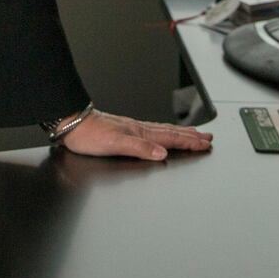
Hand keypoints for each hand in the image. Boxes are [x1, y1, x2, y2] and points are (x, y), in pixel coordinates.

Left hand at [55, 109, 212, 160]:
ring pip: (162, 131)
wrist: (70, 123)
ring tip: (193, 134)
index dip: (188, 142)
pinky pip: (152, 131)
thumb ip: (139, 148)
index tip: (205, 144)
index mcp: (138, 132)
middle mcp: (137, 129)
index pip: (169, 138)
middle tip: (208, 138)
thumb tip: (162, 153)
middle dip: (190, 137)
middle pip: (170, 133)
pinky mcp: (123, 130)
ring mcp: (131, 129)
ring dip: (180, 133)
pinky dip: (164, 133)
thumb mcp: (114, 144)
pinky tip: (162, 135)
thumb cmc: (88, 134)